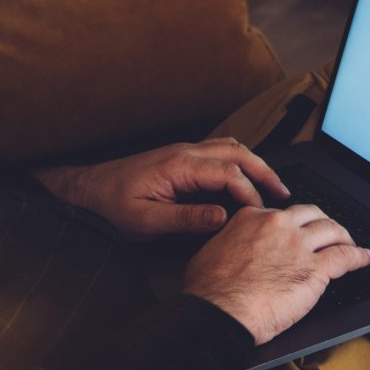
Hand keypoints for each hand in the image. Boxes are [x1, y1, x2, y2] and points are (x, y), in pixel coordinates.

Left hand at [35, 137, 290, 239]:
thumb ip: (186, 219)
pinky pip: (218, 153)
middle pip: (237, 152)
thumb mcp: (146, 221)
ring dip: (253, 164)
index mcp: (178, 165)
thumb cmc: (111, 206)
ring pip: (230, 148)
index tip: (260, 215)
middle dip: (264, 171)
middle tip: (284, 194)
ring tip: (271, 187)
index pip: (228, 174)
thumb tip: (223, 217)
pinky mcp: (180, 158)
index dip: (250, 194)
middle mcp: (184, 152)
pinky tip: (245, 182)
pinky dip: (239, 164)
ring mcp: (182, 151)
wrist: (86, 190)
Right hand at [181, 204, 369, 344]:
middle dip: (323, 222)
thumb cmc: (209, 291)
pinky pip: (345, 256)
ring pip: (332, 230)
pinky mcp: (315, 269)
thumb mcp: (213, 251)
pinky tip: (364, 258)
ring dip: (344, 237)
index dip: (293, 223)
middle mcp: (278, 226)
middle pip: (312, 214)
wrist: (219, 312)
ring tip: (350, 244)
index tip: (295, 231)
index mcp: (252, 219)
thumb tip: (236, 250)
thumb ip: (232, 242)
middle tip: (329, 233)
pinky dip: (358, 256)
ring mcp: (298, 245)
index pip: (281, 214)